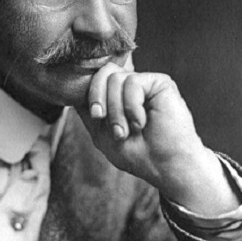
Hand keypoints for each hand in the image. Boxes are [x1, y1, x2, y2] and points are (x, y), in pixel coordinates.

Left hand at [77, 63, 240, 214]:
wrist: (167, 167)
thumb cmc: (138, 154)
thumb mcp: (101, 134)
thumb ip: (89, 110)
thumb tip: (74, 89)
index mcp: (115, 96)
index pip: (93, 80)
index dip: (88, 94)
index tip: (95, 115)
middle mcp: (129, 86)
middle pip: (101, 73)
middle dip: (98, 98)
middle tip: (105, 121)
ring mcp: (144, 83)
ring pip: (114, 78)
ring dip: (116, 110)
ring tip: (128, 129)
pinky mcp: (160, 82)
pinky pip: (132, 82)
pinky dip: (132, 106)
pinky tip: (142, 122)